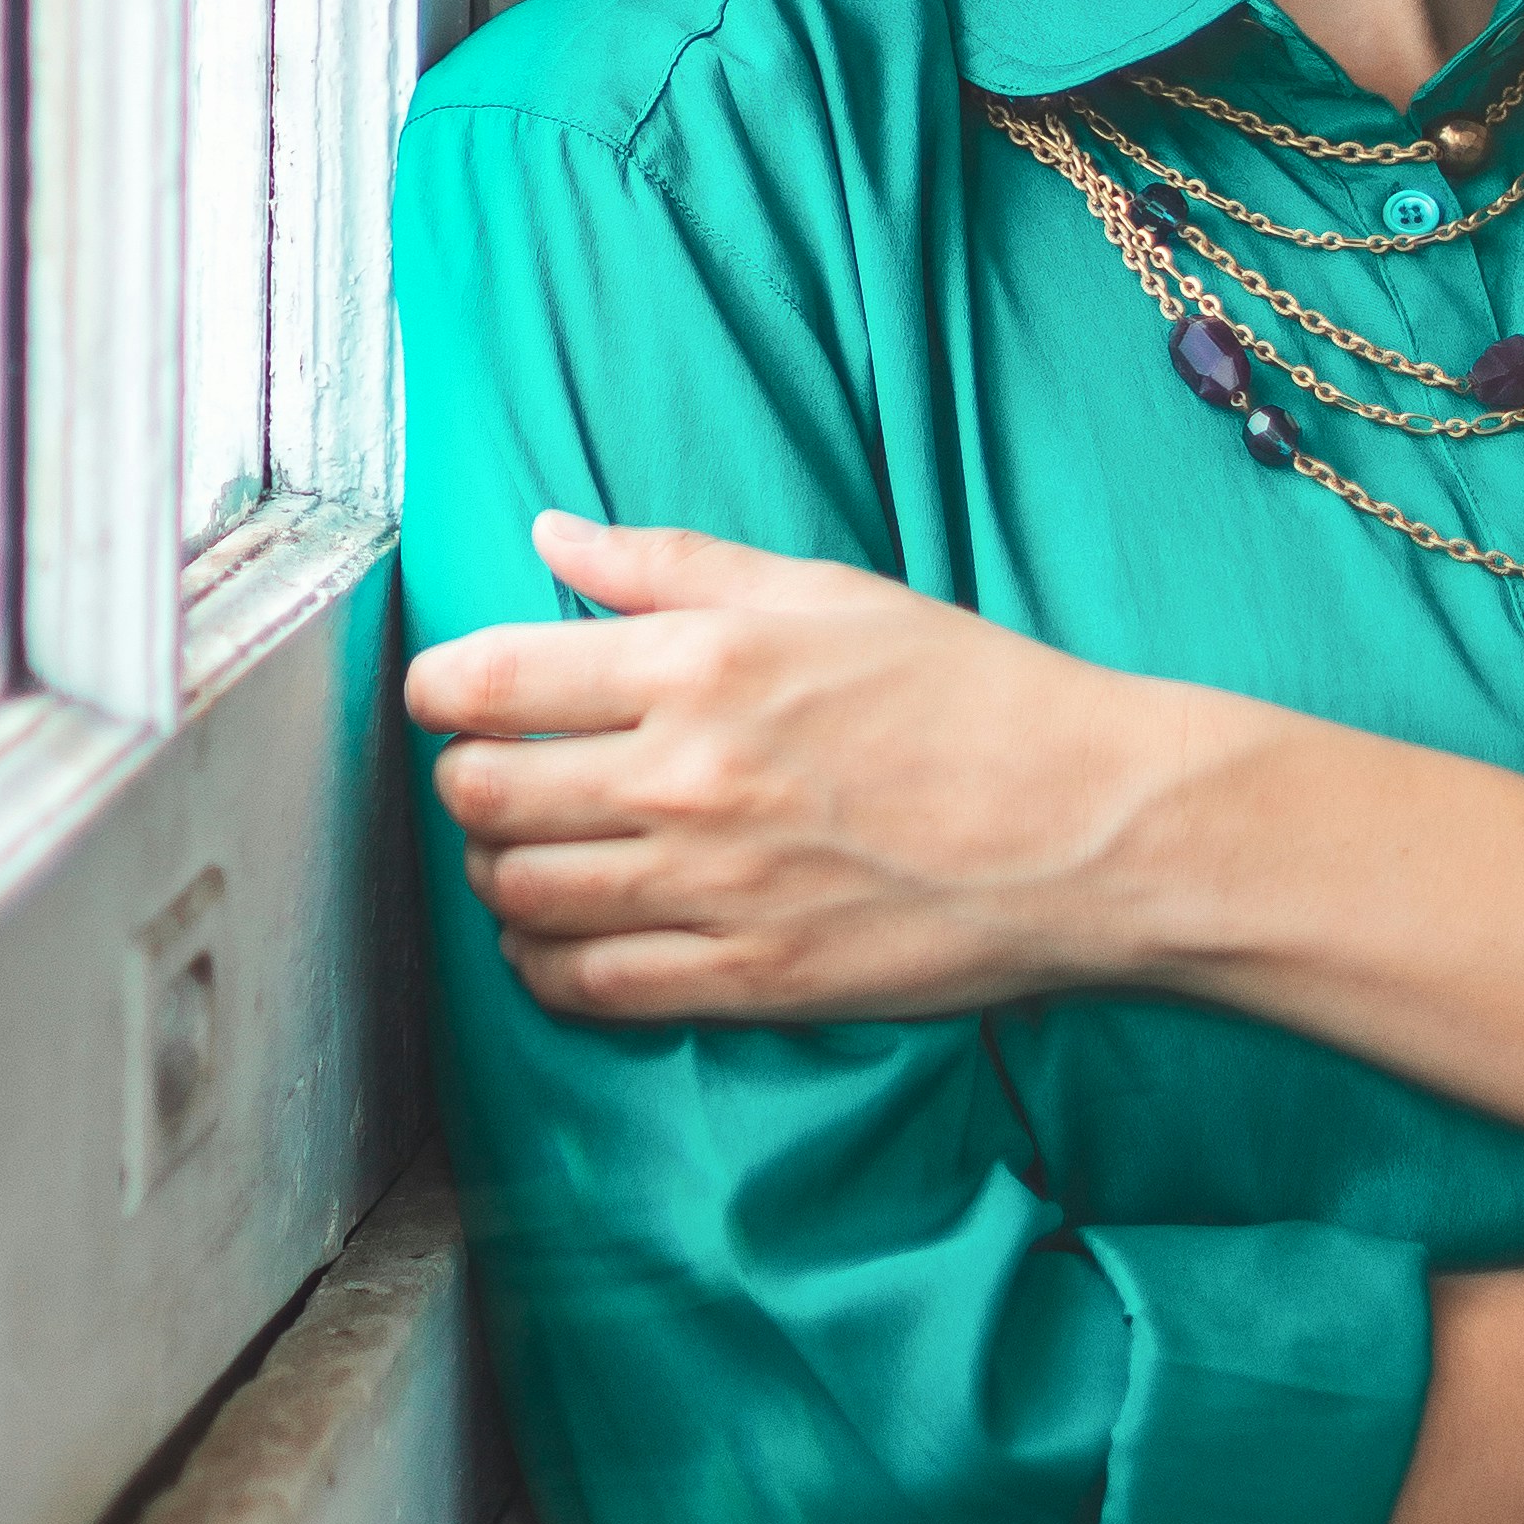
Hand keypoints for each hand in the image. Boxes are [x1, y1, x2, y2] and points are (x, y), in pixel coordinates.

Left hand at [403, 522, 1195, 1022]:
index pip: (489, 681)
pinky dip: (543, 963)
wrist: (1086, 826)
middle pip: (482, 793)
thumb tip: (550, 536)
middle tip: (495, 770)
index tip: (445, 693)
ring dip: (497, 869)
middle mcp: (686, 779)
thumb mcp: (823, 592)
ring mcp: (711, 890)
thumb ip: (671, 565)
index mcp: (699, 665)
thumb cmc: (967, 692)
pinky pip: (584, 988)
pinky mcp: (745, 982)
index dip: (438, 688)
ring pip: (518, 893)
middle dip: (464, 778)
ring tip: (528, 847)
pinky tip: (560, 934)